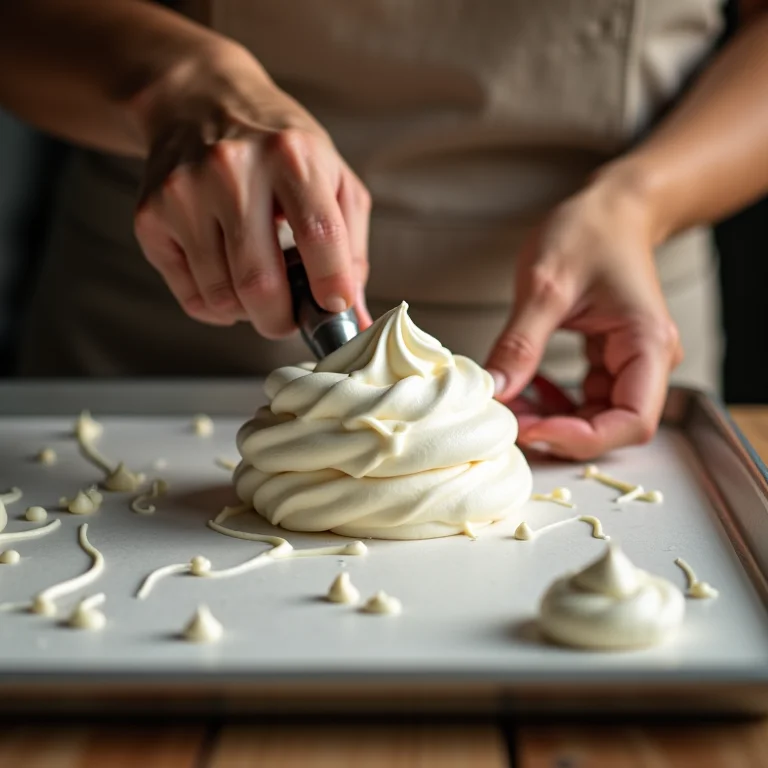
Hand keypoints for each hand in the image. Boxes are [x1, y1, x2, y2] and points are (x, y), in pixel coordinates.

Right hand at [133, 42, 371, 335]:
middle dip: (281, 320)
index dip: (331, 287)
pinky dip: (216, 306)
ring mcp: (185, 193)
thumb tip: (353, 313)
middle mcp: (232, 170)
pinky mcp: (151, 216)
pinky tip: (227, 279)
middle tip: (289, 318)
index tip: (335, 307)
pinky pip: (190, 296)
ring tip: (258, 288)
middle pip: (259, 284)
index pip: (318, 237)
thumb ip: (350, 243)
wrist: (199, 101)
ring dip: (247, 312)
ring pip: (222, 297)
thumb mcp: (331, 174)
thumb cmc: (277, 148)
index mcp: (290, 155)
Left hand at [485, 171, 682, 459]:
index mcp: (647, 343)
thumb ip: (519, 343)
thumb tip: (494, 392)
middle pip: (613, 427)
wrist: (609, 208)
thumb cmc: (589, 231)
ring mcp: (628, 362)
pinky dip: (552, 404)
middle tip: (510, 422)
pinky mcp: (609, 360)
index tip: (530, 429)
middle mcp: (647, 360)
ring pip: (595, 418)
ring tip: (510, 406)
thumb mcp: (545, 285)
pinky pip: (582, 399)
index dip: (580, 438)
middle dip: (560, 433)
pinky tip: (524, 388)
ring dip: (552, 422)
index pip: (631, 421)